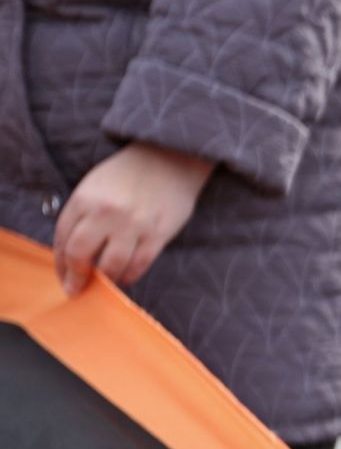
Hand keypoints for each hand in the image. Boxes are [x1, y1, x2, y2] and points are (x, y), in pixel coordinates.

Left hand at [53, 141, 215, 295]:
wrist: (170, 159)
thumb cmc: (128, 174)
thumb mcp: (94, 186)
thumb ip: (83, 215)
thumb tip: (75, 251)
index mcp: (85, 199)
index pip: (63, 239)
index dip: (61, 263)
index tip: (64, 276)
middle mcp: (106, 213)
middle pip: (81, 255)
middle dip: (76, 277)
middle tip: (76, 289)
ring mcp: (133, 224)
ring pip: (112, 265)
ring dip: (106, 279)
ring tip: (105, 282)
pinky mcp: (158, 234)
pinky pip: (139, 264)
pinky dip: (130, 275)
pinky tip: (125, 276)